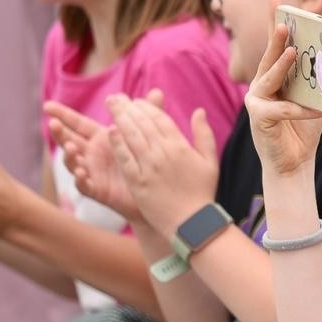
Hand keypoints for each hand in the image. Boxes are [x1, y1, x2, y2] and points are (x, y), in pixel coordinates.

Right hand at [43, 96, 152, 222]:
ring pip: (73, 162)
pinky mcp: (97, 190)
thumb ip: (148, 115)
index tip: (47, 105)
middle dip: (59, 132)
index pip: (77, 123)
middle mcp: (91, 154)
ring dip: (68, 155)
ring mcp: (92, 172)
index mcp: (100, 138)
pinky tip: (81, 173)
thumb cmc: (145, 161)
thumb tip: (158, 92)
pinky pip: (84, 185)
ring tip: (70, 147)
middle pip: (69, 140)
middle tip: (53, 123)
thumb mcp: (146, 136)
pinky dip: (80, 179)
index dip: (63, 114)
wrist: (155, 191)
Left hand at [107, 94, 219, 237]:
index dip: (146, 107)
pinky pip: (125, 158)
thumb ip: (204, 134)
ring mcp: (149, 168)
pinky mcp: (137, 182)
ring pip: (131, 136)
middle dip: (127, 107)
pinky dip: (117, 143)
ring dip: (120, 118)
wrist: (192, 223)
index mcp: (180, 147)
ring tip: (111, 106)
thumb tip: (199, 111)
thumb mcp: (210, 161)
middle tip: (116, 97)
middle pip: (142, 123)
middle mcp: (163, 154)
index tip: (136, 101)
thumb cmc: (202, 192)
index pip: (160, 119)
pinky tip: (110, 131)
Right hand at [244, 0, 321, 177]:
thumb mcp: (315, 99)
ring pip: (269, 78)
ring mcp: (256, 101)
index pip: (276, 46)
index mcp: (275, 76)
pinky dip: (298, 110)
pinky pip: (281, 110)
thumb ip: (321, 81)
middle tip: (283, 22)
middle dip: (276, 38)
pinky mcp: (259, 118)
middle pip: (269, 56)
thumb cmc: (304, 130)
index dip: (274, 22)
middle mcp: (261, 84)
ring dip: (281, 64)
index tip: (276, 0)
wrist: (294, 163)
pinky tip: (311, 110)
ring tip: (293, 51)